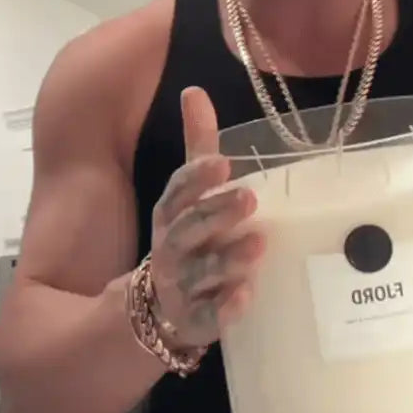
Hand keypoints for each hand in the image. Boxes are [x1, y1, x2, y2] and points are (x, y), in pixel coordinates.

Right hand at [149, 87, 265, 347]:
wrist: (155, 311)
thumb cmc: (187, 240)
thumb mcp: (189, 197)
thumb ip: (197, 148)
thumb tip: (194, 90)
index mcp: (171, 217)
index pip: (177, 194)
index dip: (196, 179)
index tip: (221, 163)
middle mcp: (172, 251)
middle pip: (188, 230)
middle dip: (215, 214)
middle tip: (248, 198)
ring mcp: (181, 288)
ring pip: (201, 274)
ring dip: (227, 259)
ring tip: (258, 244)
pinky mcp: (195, 321)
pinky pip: (208, 317)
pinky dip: (225, 309)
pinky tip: (246, 297)